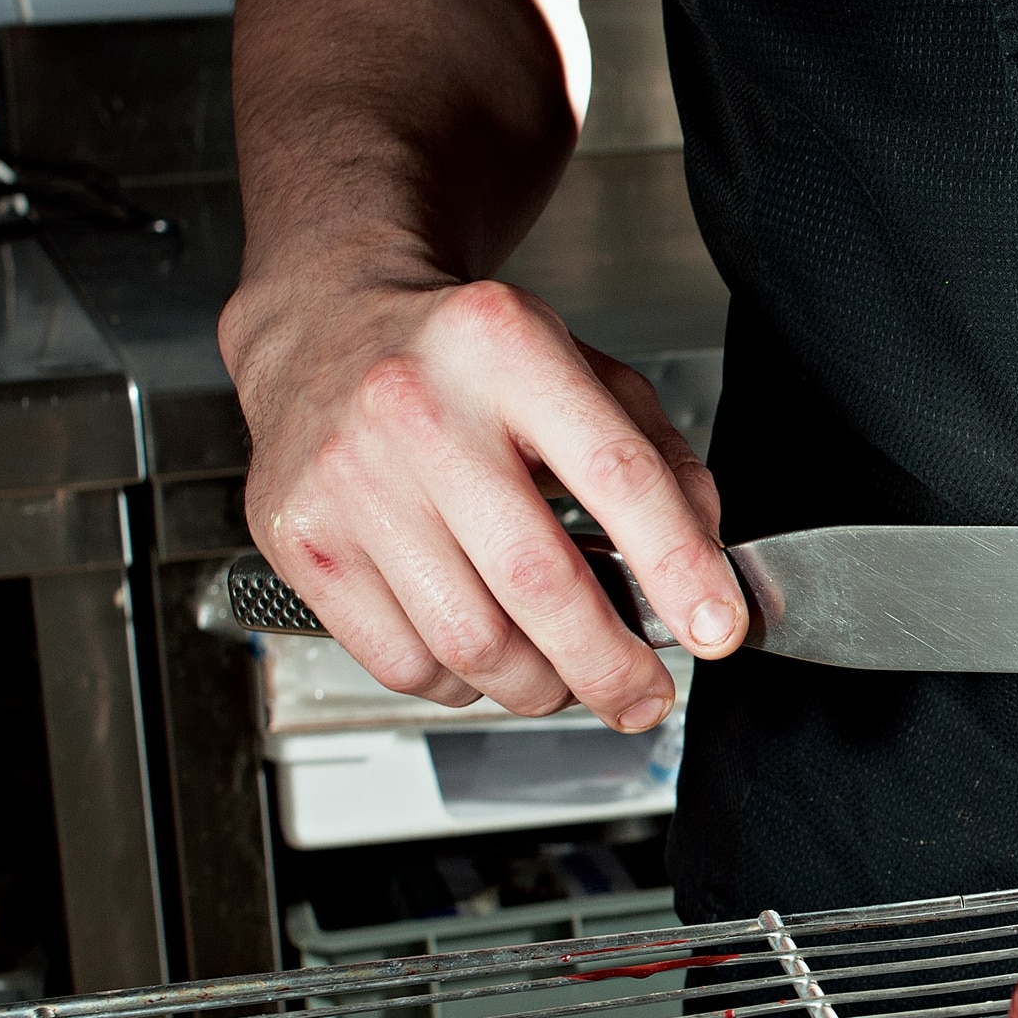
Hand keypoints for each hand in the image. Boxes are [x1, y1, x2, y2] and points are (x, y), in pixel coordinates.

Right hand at [223, 269, 745, 729]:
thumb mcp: (583, 370)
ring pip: (470, 643)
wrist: (326, 323)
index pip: (617, 476)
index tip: (718, 626)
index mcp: (506, 349)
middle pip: (538, 582)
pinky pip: (401, 661)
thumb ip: (660, 459)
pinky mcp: (299, 540)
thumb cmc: (465, 358)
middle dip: (611, 665)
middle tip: (645, 694)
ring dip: (540, 687)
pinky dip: (462, 684)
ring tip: (565, 673)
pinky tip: (484, 654)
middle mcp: (416, 409)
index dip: (680, 567)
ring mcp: (346, 479)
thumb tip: (705, 566)